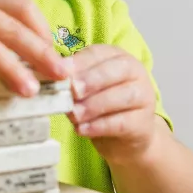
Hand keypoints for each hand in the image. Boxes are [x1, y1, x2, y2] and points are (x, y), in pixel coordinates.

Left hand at [67, 45, 158, 164]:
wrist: (125, 139)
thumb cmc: (101, 107)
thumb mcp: (87, 89)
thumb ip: (73, 80)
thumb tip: (48, 76)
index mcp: (118, 57)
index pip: (99, 53)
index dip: (80, 62)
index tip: (61, 72)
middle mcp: (135, 72)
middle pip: (117, 69)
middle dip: (92, 79)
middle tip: (72, 90)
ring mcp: (144, 97)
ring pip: (123, 96)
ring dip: (94, 105)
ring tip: (74, 115)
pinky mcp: (143, 123)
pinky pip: (122, 122)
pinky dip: (100, 126)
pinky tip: (82, 130)